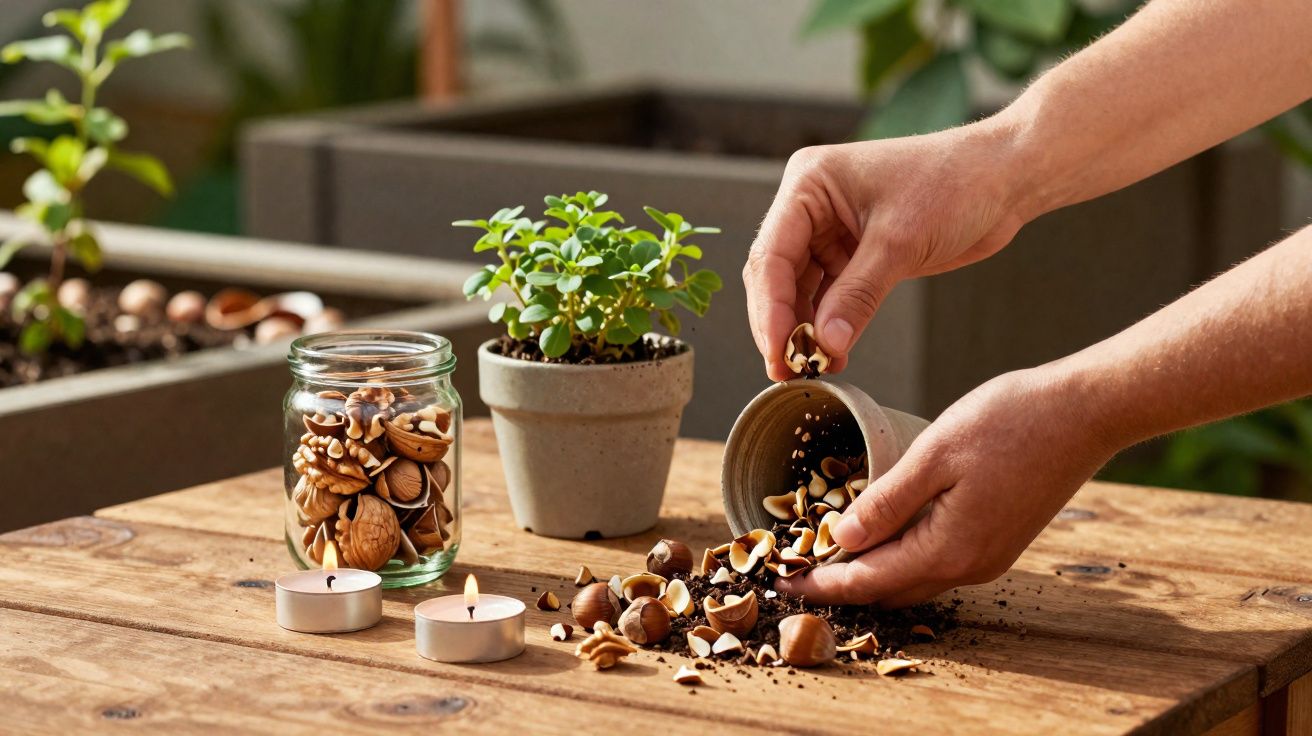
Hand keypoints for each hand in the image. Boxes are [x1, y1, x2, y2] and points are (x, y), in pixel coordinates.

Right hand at [743, 123, 1028, 380]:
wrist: (1004, 178)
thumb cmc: (954, 184)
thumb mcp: (900, 243)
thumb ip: (857, 295)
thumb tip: (824, 345)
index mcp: (808, 183)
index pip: (772, 254)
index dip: (770, 309)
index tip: (778, 351)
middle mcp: (810, 205)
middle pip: (776, 275)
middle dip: (780, 324)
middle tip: (787, 370)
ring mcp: (829, 229)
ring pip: (797, 290)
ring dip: (802, 330)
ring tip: (810, 370)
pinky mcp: (852, 252)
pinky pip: (827, 295)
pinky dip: (827, 325)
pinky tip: (833, 354)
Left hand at [776, 368, 1119, 606]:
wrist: (1085, 412)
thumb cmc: (1012, 422)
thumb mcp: (935, 454)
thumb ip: (887, 502)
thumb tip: (844, 538)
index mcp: (949, 549)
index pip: (868, 580)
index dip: (821, 584)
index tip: (780, 583)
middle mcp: (970, 565)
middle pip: (889, 589)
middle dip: (840, 584)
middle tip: (795, 570)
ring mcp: (988, 556)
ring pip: (914, 579)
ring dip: (870, 571)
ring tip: (827, 553)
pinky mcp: (998, 540)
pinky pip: (936, 562)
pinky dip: (900, 557)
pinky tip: (880, 534)